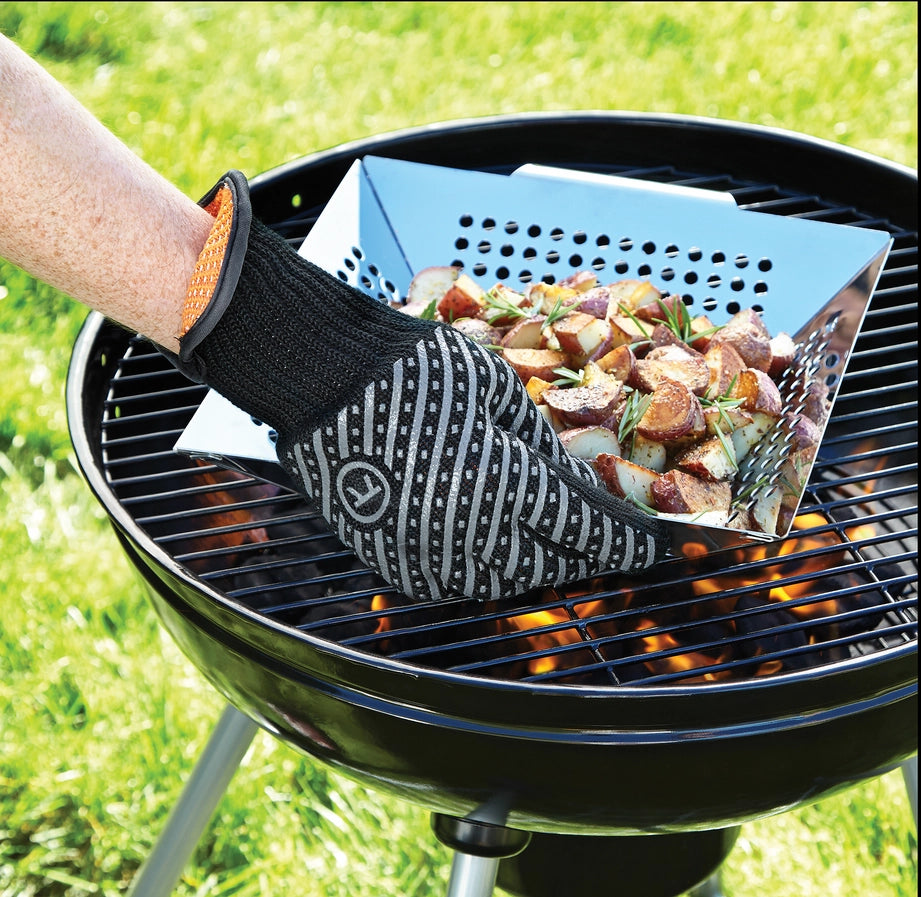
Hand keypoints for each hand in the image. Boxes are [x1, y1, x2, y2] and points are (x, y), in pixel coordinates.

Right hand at [174, 171, 668, 601]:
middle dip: (588, 553)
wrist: (326, 382)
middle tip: (605, 536)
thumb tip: (575, 490)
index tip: (668, 546)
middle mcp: (470, 539)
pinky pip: (460, 580)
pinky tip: (498, 537)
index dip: (636, 543)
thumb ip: (543, 452)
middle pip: (555, 567)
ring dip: (540, 561)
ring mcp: (427, 559)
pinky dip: (489, 564)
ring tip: (554, 535)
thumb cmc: (418, 371)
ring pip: (508, 581)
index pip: (592, 534)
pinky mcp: (396, 564)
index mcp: (504, 488)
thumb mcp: (501, 396)